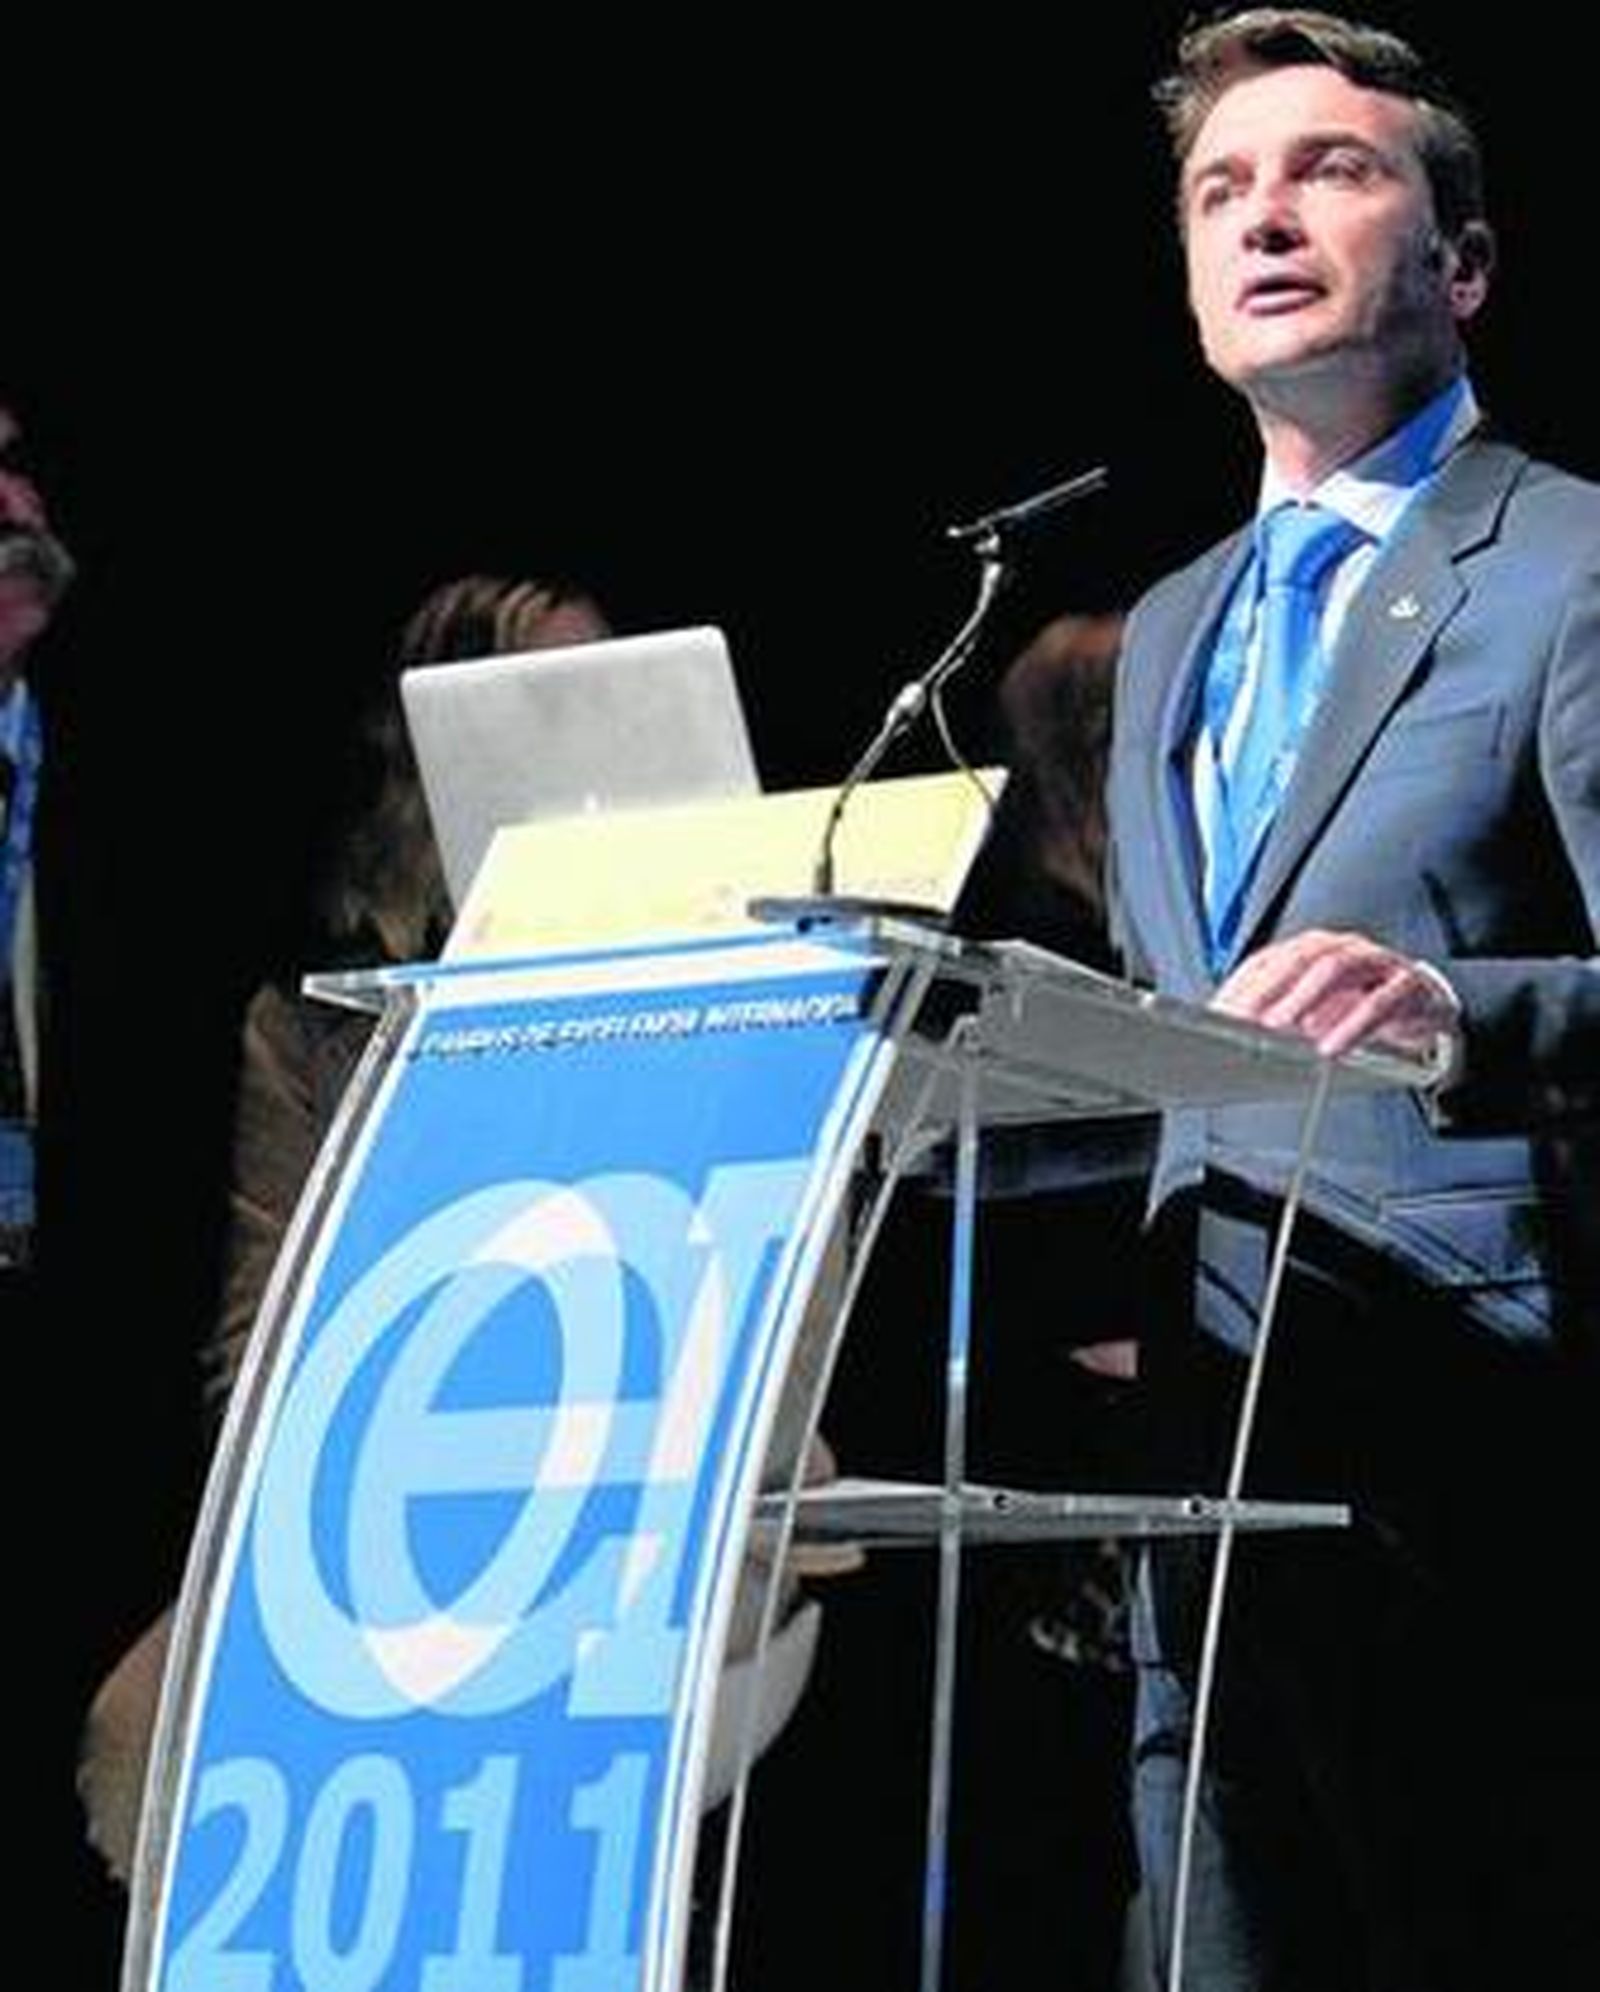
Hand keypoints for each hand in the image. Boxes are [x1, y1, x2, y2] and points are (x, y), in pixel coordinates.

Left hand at [1211, 927, 1459, 1066]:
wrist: (1427, 1006)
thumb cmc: (1359, 1006)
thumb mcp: (1314, 1010)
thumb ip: (1279, 1015)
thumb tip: (1232, 1032)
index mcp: (1311, 949)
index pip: (1269, 961)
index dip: (1242, 987)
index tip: (1218, 1015)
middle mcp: (1340, 948)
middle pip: (1297, 959)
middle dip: (1267, 989)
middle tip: (1243, 1022)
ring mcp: (1375, 962)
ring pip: (1334, 970)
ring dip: (1302, 1000)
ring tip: (1279, 1029)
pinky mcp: (1406, 985)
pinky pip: (1378, 1002)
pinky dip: (1352, 1026)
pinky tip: (1332, 1047)